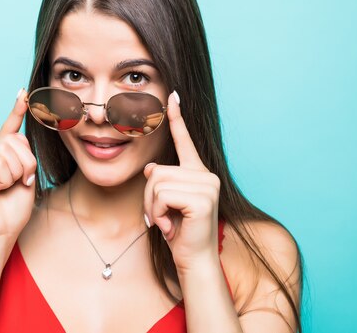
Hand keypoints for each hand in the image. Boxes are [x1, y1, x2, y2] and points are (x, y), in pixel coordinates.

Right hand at [0, 88, 37, 241]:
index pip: (8, 131)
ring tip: (5, 189)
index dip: (16, 112)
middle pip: (16, 141)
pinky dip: (5, 179)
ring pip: (9, 151)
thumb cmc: (12, 211)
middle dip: (27, 164)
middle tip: (21, 183)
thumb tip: (20, 137)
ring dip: (17, 173)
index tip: (22, 94)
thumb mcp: (26, 179)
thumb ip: (24, 157)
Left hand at [143, 91, 220, 270]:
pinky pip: (162, 195)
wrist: (193, 260)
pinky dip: (157, 213)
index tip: (173, 97)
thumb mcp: (164, 203)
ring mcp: (207, 186)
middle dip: (149, 196)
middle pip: (157, 170)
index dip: (177, 119)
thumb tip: (152, 168)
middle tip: (160, 218)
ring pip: (157, 182)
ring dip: (152, 207)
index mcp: (198, 173)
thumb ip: (161, 182)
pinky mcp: (202, 198)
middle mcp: (206, 175)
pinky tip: (169, 227)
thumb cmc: (179, 232)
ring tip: (166, 223)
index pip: (185, 142)